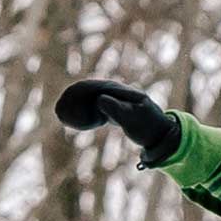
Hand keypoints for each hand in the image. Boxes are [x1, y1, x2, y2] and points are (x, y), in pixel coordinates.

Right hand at [55, 79, 180, 164]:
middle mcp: (115, 92)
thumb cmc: (148, 126)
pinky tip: (76, 122)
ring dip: (75, 105)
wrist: (161, 133)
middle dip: (71, 98)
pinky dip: (83, 113)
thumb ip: (116, 108)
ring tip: (62, 115)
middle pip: (87, 90)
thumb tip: (99, 99)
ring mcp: (114, 99)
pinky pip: (93, 107)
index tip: (64, 103)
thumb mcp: (132, 118)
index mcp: (118, 90)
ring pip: (88, 99)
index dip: (75, 94)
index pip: (91, 87)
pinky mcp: (114, 108)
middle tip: (59, 111)